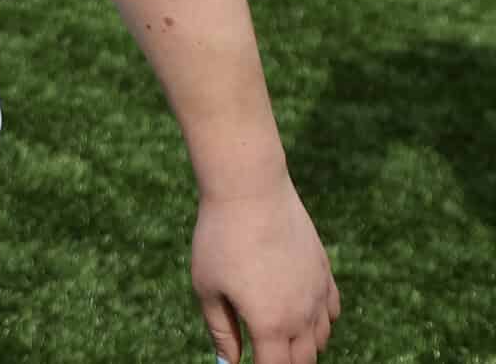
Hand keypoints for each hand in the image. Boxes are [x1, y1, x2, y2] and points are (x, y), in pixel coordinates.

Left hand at [193, 184, 337, 362]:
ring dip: (303, 346)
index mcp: (271, 325)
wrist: (251, 192)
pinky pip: (331, 312)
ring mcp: (318, 293)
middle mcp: (302, 315)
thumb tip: (230, 362)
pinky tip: (301, 316)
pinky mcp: (324, 271)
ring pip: (320, 339)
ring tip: (278, 339)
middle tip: (263, 352)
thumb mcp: (208, 287)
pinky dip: (319, 323)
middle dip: (284, 362)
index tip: (250, 363)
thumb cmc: (220, 239)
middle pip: (303, 360)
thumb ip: (221, 330)